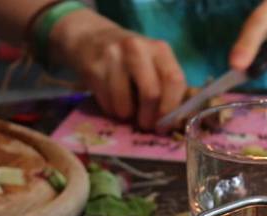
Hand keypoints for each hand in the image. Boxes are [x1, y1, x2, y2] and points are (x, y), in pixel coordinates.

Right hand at [50, 10, 187, 130]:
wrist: (92, 39)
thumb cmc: (130, 59)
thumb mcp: (153, 63)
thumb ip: (166, 86)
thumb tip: (174, 119)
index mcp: (159, 48)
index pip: (174, 80)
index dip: (171, 107)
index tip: (165, 123)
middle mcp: (137, 48)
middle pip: (151, 94)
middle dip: (149, 117)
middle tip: (145, 124)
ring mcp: (113, 57)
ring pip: (125, 105)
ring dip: (127, 115)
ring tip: (126, 109)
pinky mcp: (94, 69)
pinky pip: (107, 104)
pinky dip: (112, 110)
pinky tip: (112, 100)